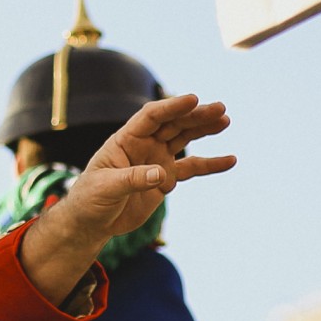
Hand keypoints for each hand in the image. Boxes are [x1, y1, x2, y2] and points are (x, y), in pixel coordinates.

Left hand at [17, 95, 235, 304]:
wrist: (92, 221)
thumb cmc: (90, 200)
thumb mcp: (106, 188)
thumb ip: (132, 179)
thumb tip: (162, 174)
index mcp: (126, 140)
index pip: (151, 117)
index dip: (171, 107)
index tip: (193, 99)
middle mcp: (144, 145)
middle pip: (173, 124)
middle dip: (196, 115)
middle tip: (220, 108)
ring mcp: (156, 160)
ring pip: (184, 139)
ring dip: (204, 130)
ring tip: (225, 120)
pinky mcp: (166, 179)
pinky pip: (191, 168)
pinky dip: (210, 164)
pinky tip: (230, 160)